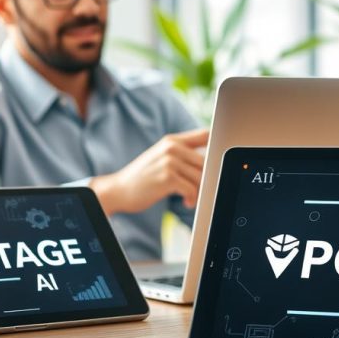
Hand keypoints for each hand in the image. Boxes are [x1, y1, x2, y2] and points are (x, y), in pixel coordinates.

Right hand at [89, 128, 208, 214]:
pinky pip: (192, 189)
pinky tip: (186, 202)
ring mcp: (169, 161)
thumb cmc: (143, 177)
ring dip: (199, 192)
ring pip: (200, 177)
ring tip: (191, 198)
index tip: (220, 161)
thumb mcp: (161, 157)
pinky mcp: (167, 177)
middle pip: (206, 161)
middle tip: (202, 191)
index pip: (205, 134)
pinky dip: (192, 199)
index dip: (217, 145)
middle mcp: (171, 147)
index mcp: (172, 140)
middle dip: (207, 179)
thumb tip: (210, 159)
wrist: (118, 190)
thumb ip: (182, 153)